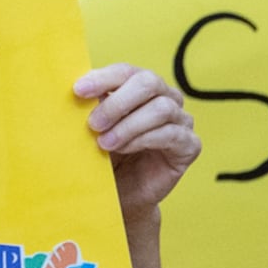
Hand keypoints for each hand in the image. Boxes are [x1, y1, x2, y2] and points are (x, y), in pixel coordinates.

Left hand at [81, 64, 199, 230]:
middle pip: (148, 82)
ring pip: (160, 108)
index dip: (103, 78)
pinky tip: (125, 150)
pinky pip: (170, 134)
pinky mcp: (189, 145)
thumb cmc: (109, 157)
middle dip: (118, 102)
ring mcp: (181, 121)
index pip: (126, 72)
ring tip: (105, 143)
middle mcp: (166, 98)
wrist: (122, 195)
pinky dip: (143, 140)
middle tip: (94, 123)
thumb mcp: (96, 128)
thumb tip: (78, 89)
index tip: (79, 91)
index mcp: (141, 87)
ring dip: (128, 125)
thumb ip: (93, 106)